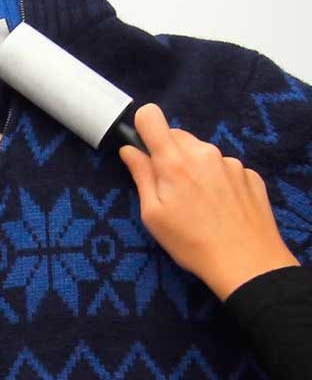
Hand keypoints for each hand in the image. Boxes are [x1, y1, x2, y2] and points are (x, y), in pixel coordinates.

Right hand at [118, 103, 300, 301]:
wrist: (247, 263)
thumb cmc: (190, 242)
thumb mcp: (153, 214)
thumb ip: (141, 175)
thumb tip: (129, 150)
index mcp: (175, 161)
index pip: (151, 116)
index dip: (142, 128)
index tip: (144, 151)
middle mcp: (204, 152)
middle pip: (176, 135)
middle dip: (167, 154)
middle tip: (169, 189)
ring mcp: (230, 162)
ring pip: (200, 152)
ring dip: (192, 167)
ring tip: (197, 203)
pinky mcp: (249, 174)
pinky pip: (222, 167)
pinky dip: (215, 179)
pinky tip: (219, 207)